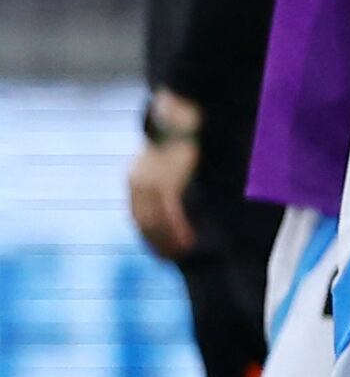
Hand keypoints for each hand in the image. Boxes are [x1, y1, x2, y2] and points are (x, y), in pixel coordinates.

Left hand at [124, 125, 196, 260]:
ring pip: (155, 223)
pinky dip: (177, 231)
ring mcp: (150, 185)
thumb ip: (167, 178)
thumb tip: (178, 197)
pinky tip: (188, 241)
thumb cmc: (179, 138)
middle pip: (143, 223)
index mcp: (136, 179)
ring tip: (182, 253)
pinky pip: (170, 215)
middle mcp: (138, 184)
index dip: (149, 236)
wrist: (179, 118)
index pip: (138, 216)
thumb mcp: (166, 160)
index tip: (161, 250)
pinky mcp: (165, 184)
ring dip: (168, 241)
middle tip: (172, 258)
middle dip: (157, 243)